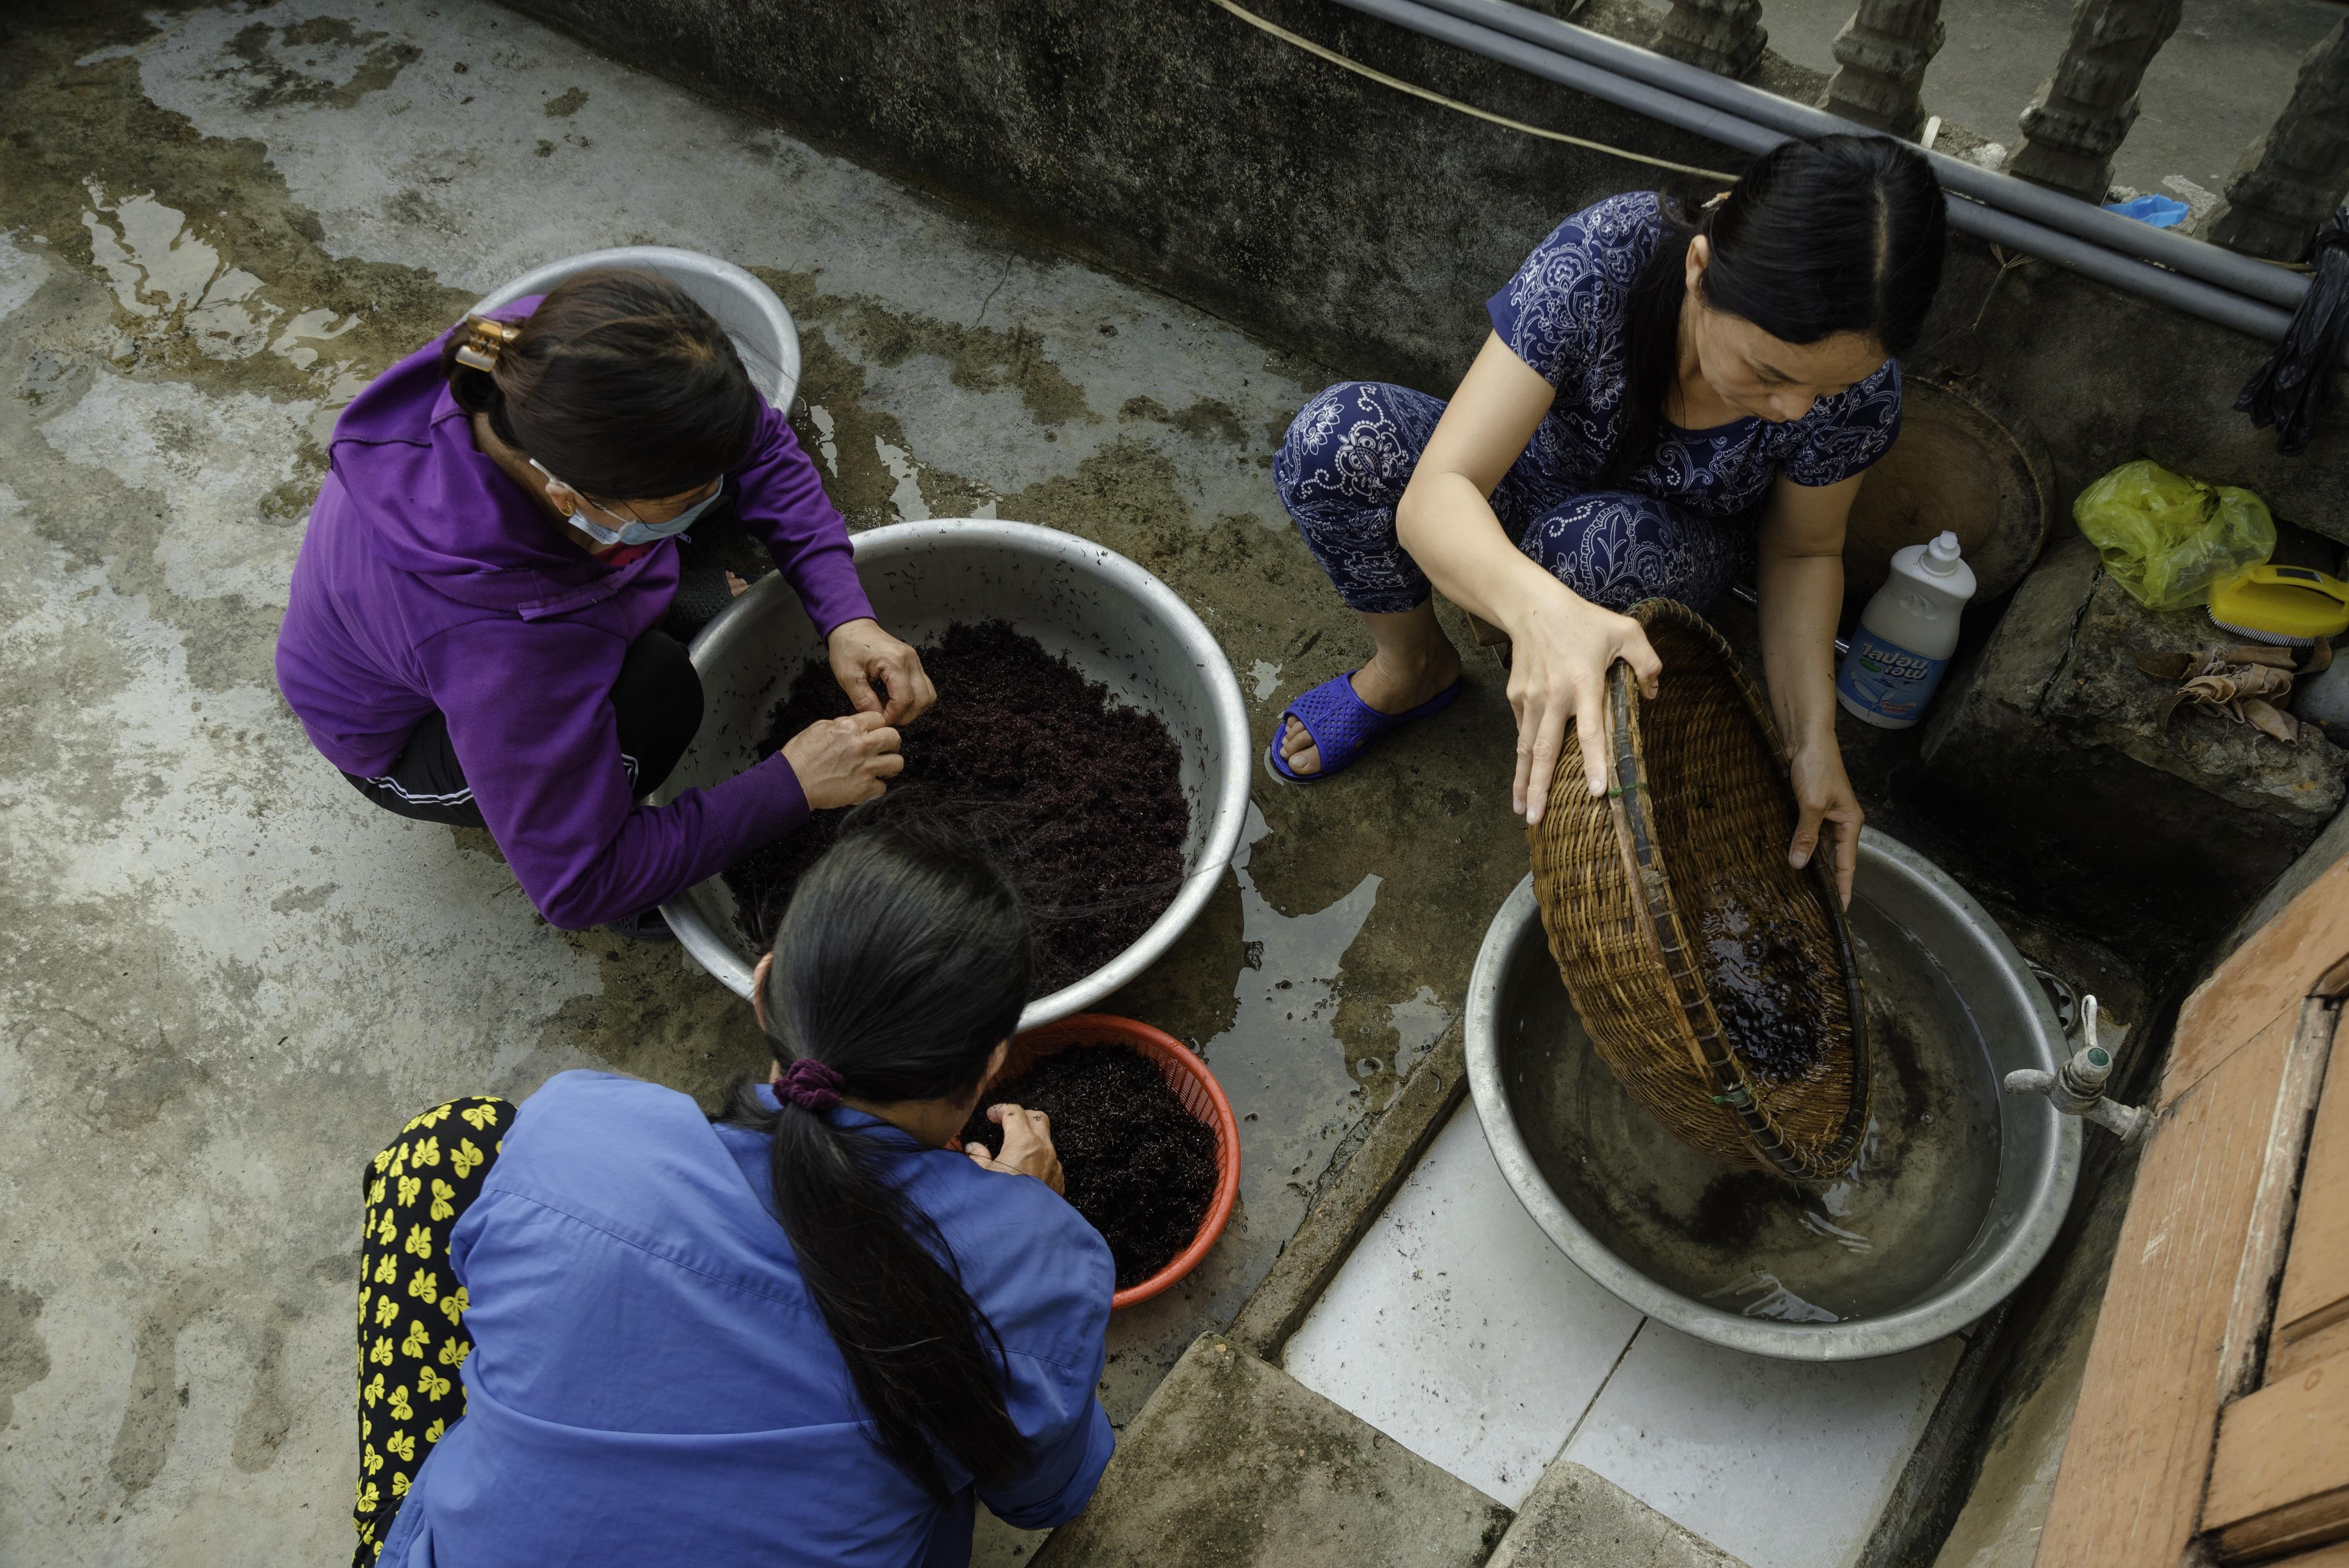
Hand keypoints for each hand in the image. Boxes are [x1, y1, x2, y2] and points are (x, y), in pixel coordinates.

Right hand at [780, 710, 902, 808]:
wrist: (792, 782)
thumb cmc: (800, 757)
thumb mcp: (818, 728)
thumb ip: (841, 724)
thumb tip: (855, 726)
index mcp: (849, 727)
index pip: (879, 718)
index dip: (877, 725)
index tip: (874, 731)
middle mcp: (861, 745)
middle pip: (894, 738)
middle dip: (890, 742)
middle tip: (883, 748)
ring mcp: (865, 768)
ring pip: (897, 763)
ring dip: (889, 765)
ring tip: (880, 767)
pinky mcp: (864, 788)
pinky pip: (883, 787)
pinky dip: (876, 787)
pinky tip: (866, 784)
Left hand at [828, 618, 934, 725]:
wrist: (852, 626)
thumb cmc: (847, 646)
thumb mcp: (848, 676)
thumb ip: (863, 700)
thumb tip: (878, 718)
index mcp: (895, 662)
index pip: (904, 700)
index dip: (893, 716)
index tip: (879, 721)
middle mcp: (911, 661)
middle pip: (922, 700)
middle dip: (906, 716)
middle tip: (887, 718)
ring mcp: (915, 661)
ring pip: (928, 695)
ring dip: (913, 708)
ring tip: (892, 710)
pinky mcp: (914, 663)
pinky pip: (924, 687)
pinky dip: (914, 698)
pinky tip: (895, 699)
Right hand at [965, 1103, 1063, 1193]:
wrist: (1024, 1231)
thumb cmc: (1002, 1202)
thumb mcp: (982, 1176)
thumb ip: (977, 1157)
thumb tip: (974, 1148)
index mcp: (1024, 1142)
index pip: (1015, 1112)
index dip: (1001, 1109)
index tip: (991, 1114)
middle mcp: (1044, 1149)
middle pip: (1038, 1117)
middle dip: (1022, 1116)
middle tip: (1006, 1123)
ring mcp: (1054, 1165)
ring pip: (1046, 1139)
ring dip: (1031, 1137)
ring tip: (1013, 1148)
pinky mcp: (1058, 1180)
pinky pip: (1050, 1160)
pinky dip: (1038, 1157)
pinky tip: (1024, 1169)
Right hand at [1502, 586, 1662, 825]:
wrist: (1532, 607)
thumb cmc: (1583, 620)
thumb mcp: (1626, 631)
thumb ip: (1647, 661)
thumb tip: (1654, 692)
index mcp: (1584, 683)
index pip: (1591, 731)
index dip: (1596, 762)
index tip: (1598, 792)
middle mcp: (1553, 696)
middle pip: (1544, 751)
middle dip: (1539, 788)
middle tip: (1536, 819)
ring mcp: (1530, 699)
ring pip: (1525, 748)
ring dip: (1523, 781)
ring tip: (1522, 811)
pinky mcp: (1516, 697)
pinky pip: (1523, 731)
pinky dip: (1523, 755)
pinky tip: (1524, 775)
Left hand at [1787, 737, 1862, 908]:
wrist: (1806, 739)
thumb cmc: (1816, 768)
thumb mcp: (1811, 805)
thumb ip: (1806, 835)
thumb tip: (1799, 864)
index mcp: (1850, 823)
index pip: (1848, 864)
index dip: (1844, 887)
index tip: (1842, 909)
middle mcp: (1840, 822)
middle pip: (1834, 857)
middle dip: (1825, 878)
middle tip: (1814, 903)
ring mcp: (1825, 814)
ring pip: (1818, 845)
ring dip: (1809, 861)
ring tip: (1798, 885)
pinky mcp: (1810, 807)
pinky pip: (1806, 833)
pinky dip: (1798, 844)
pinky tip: (1786, 855)